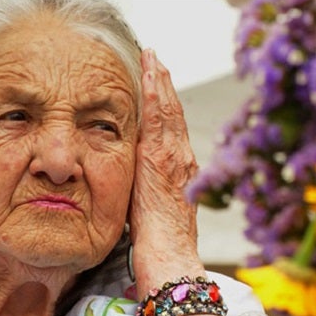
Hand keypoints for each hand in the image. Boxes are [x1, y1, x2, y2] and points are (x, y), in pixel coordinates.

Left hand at [129, 49, 205, 295]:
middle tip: (154, 56)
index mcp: (180, 170)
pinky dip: (155, 95)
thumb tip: (132, 182)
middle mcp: (183, 159)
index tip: (156, 80)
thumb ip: (144, 189)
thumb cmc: (160, 244)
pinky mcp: (162, 160)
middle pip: (173, 112)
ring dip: (159, 80)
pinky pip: (159, 120)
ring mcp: (175, 158)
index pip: (171, 128)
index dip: (164, 102)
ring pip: (168, 110)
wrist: (172, 259)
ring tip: (151, 56)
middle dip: (163, 82)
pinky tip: (149, 75)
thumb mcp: (152, 209)